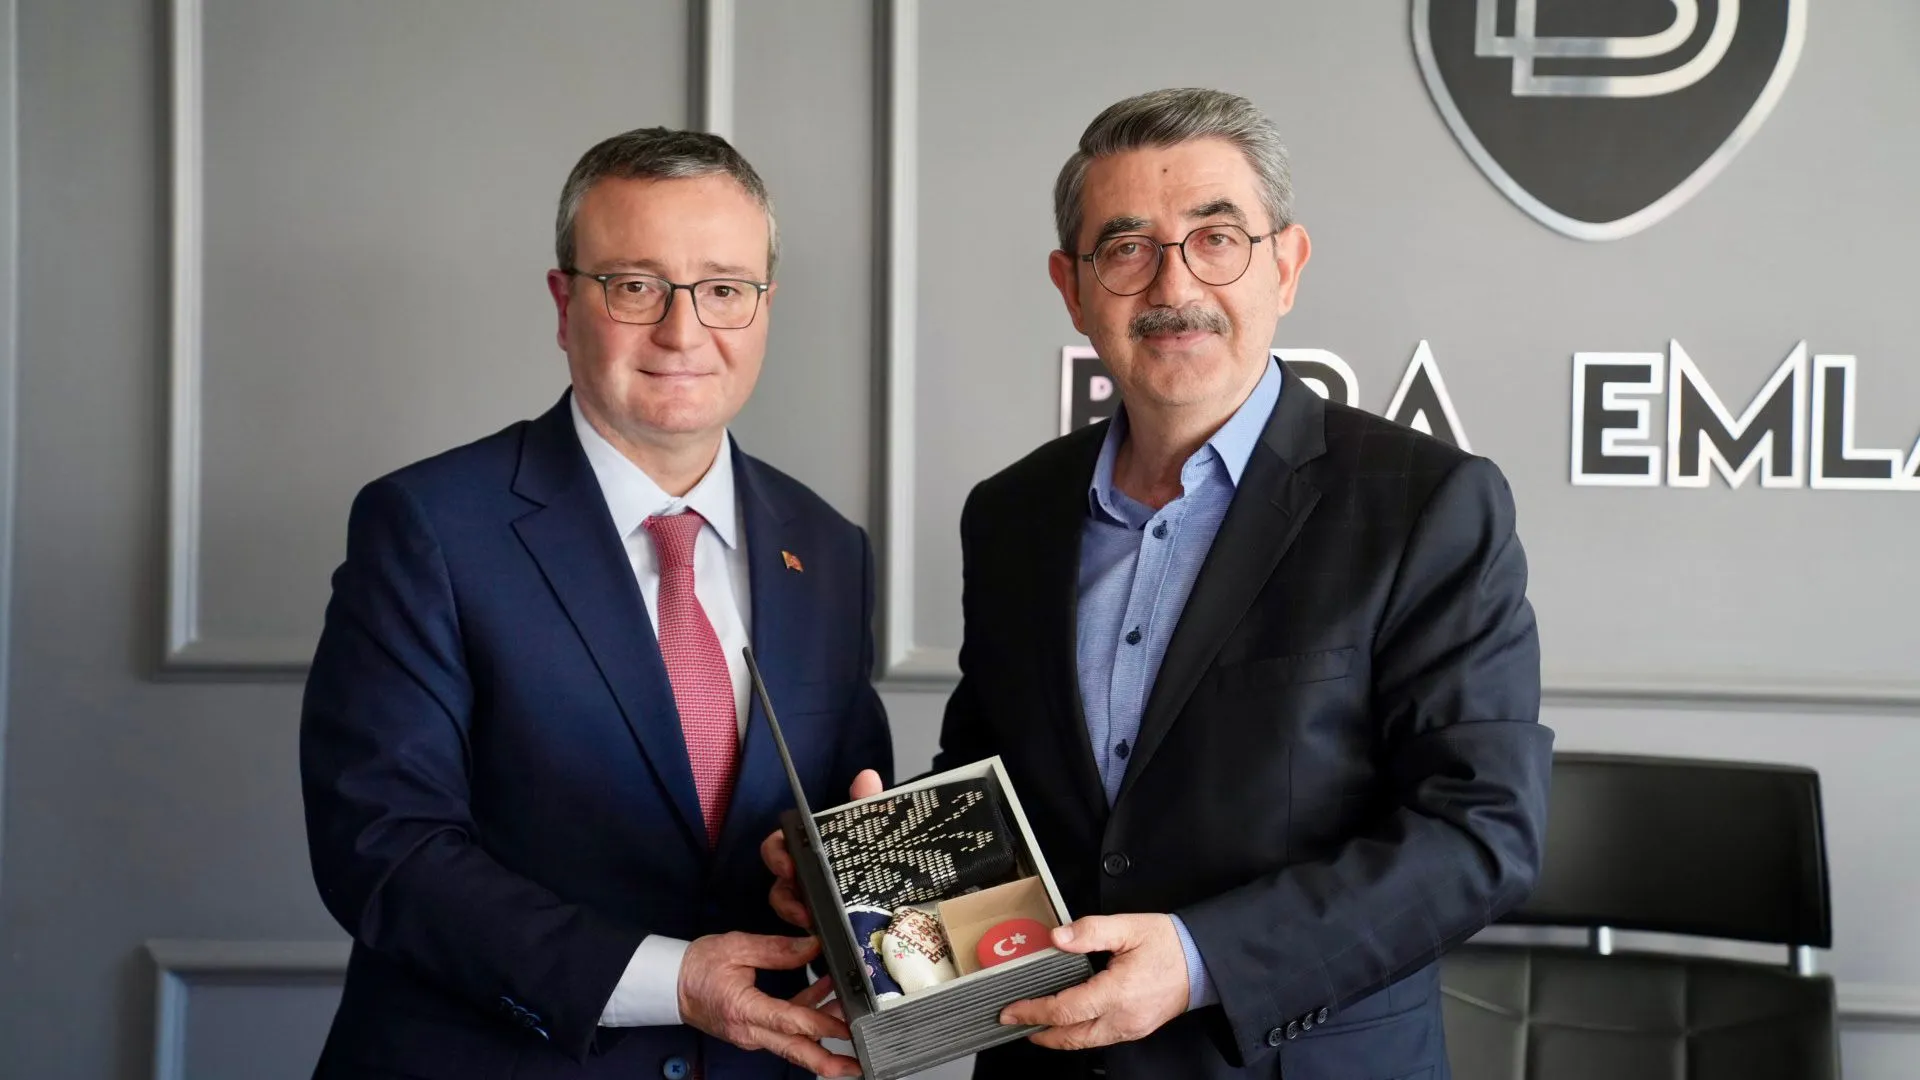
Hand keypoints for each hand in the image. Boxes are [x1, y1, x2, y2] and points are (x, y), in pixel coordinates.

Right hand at [677, 932, 861, 1076]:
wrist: (671, 984)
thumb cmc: (698, 966)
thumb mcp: (736, 947)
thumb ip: (777, 949)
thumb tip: (812, 946)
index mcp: (744, 1010)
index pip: (790, 1022)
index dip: (821, 1024)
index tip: (845, 1026)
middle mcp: (749, 1030)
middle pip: (795, 1050)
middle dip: (828, 1061)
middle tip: (857, 1064)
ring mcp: (752, 1034)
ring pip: (793, 1041)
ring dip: (823, 1033)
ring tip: (851, 1016)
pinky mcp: (754, 1030)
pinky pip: (784, 1030)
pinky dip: (806, 1017)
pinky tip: (824, 995)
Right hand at [763, 769, 884, 928]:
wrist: (906, 896)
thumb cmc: (880, 855)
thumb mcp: (877, 830)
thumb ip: (869, 804)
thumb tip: (867, 777)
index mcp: (812, 849)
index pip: (780, 846)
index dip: (776, 855)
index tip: (789, 866)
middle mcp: (806, 876)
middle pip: (780, 887)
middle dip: (785, 899)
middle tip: (802, 908)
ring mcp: (813, 904)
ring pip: (791, 912)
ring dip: (798, 918)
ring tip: (814, 926)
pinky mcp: (825, 928)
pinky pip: (810, 933)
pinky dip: (814, 936)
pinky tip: (824, 940)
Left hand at [998, 914, 1189, 1050]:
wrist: (1204, 961)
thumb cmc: (1170, 944)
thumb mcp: (1129, 927)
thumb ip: (1090, 931)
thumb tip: (1057, 938)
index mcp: (1118, 992)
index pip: (1065, 1010)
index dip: (1034, 1011)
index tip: (1012, 1010)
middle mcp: (1123, 1018)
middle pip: (1071, 1037)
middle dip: (1039, 1032)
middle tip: (1015, 1021)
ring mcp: (1131, 1028)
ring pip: (1085, 1042)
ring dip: (1058, 1037)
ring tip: (1036, 1024)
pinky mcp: (1137, 1029)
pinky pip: (1100, 1038)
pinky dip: (1078, 1034)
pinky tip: (1070, 1022)